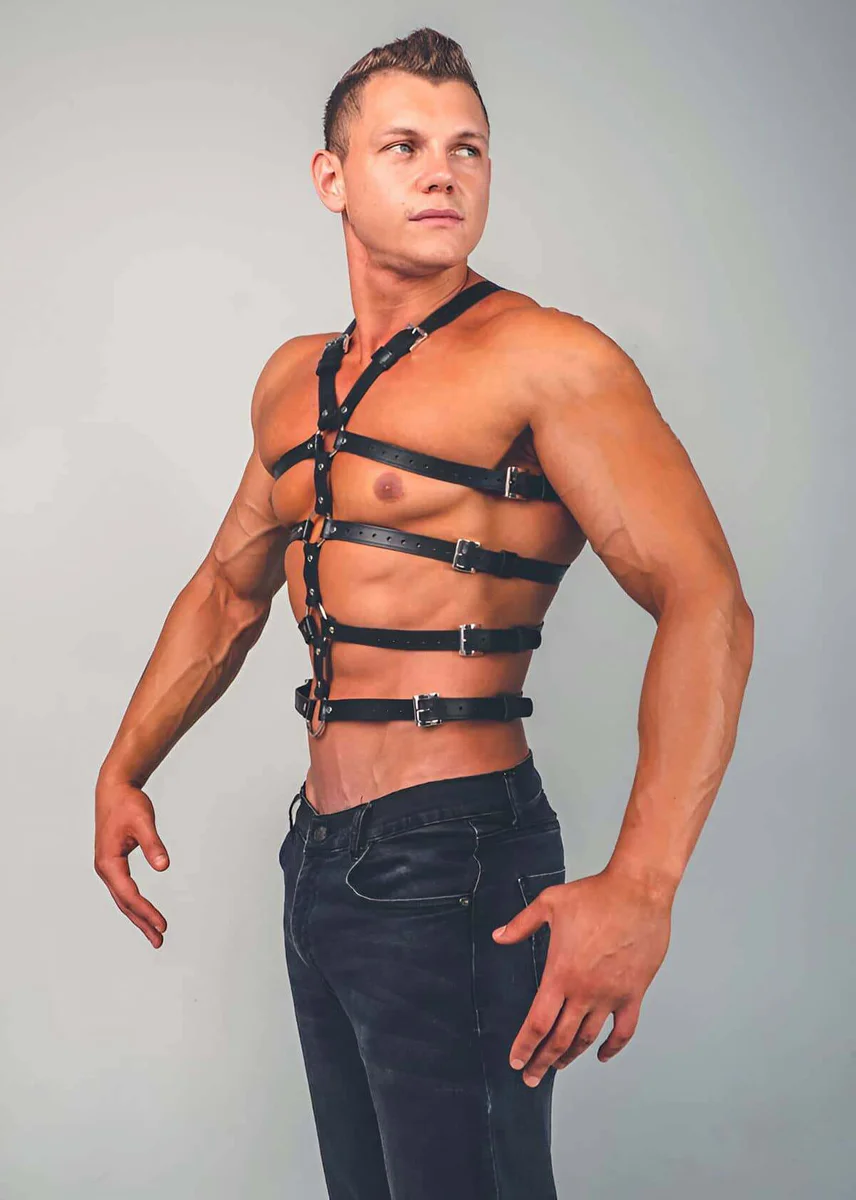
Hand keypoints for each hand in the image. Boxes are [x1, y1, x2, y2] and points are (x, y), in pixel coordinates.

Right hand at [94, 778, 169, 947]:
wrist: (114, 790)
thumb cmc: (128, 803)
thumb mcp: (143, 821)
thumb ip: (153, 844)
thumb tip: (163, 866)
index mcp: (108, 862)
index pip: (129, 894)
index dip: (146, 911)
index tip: (163, 925)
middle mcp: (105, 869)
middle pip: (124, 903)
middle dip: (142, 923)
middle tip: (160, 940)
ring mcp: (107, 868)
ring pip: (123, 899)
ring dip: (139, 917)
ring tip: (156, 934)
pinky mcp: (113, 864)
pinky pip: (124, 890)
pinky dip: (135, 904)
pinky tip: (144, 912)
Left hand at [492, 867, 671, 1084]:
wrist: (637, 892)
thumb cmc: (595, 895)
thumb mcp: (549, 903)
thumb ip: (521, 924)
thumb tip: (498, 936)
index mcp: (561, 974)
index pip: (538, 1022)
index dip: (525, 1045)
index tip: (516, 1061)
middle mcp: (585, 992)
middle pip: (559, 1039)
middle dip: (542, 1061)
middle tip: (531, 1077)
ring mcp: (611, 995)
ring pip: (587, 1038)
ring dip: (571, 1056)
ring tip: (558, 1066)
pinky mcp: (634, 993)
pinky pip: (624, 1031)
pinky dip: (612, 1048)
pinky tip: (601, 1055)